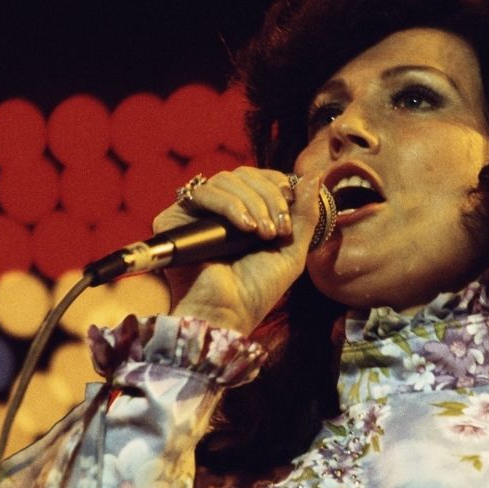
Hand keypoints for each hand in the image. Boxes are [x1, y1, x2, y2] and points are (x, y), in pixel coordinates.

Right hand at [152, 167, 323, 334]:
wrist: (228, 313)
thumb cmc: (257, 290)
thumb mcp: (292, 249)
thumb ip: (305, 213)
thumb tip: (313, 176)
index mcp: (246, 213)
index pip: (260, 177)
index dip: (277, 184)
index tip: (289, 207)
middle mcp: (220, 209)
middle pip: (244, 174)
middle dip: (269, 196)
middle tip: (277, 229)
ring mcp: (197, 212)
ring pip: (225, 179)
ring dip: (252, 202)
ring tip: (262, 234)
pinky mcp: (175, 218)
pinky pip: (202, 192)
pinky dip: (229, 205)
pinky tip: (244, 227)